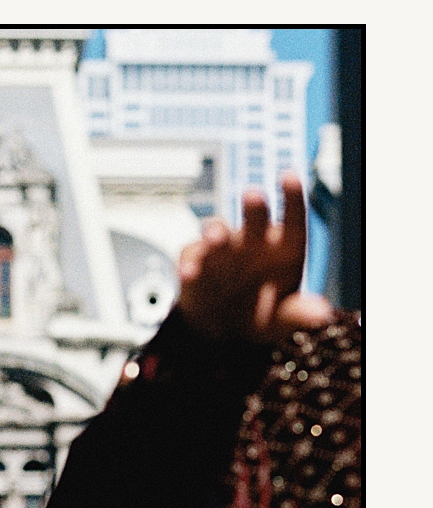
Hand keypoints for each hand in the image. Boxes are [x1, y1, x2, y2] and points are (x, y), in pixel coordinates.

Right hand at [177, 172, 335, 344]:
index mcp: (283, 248)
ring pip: (217, 231)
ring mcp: (223, 250)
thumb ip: (298, 314)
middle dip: (254, 207)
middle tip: (252, 195)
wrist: (223, 330)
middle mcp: (253, 242)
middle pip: (255, 218)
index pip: (293, 219)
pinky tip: (188, 274)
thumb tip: (320, 314)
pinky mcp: (195, 262)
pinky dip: (188, 264)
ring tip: (215, 238)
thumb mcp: (282, 320)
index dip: (292, 197)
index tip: (288, 176)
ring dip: (214, 231)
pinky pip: (190, 257)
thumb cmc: (260, 316)